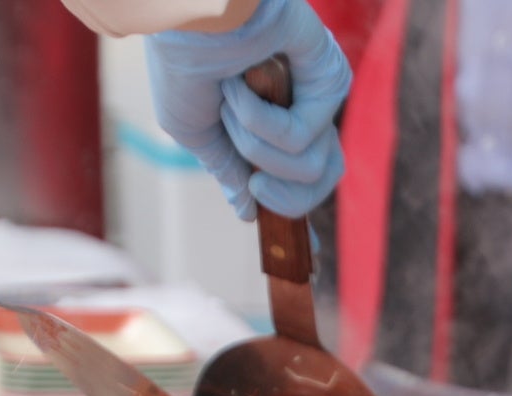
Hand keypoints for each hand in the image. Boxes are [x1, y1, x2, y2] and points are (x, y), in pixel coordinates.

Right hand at [146, 0, 351, 219]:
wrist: (182, 12)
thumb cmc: (181, 59)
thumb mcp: (196, 130)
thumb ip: (228, 169)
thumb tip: (247, 211)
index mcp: (275, 122)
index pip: (305, 175)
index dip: (303, 211)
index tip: (307, 255)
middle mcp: (302, 108)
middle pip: (321, 182)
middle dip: (285, 195)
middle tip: (255, 182)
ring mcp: (319, 92)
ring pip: (313, 167)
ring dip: (259, 148)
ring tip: (233, 103)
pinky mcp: (330, 74)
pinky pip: (303, 136)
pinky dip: (262, 121)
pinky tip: (244, 83)